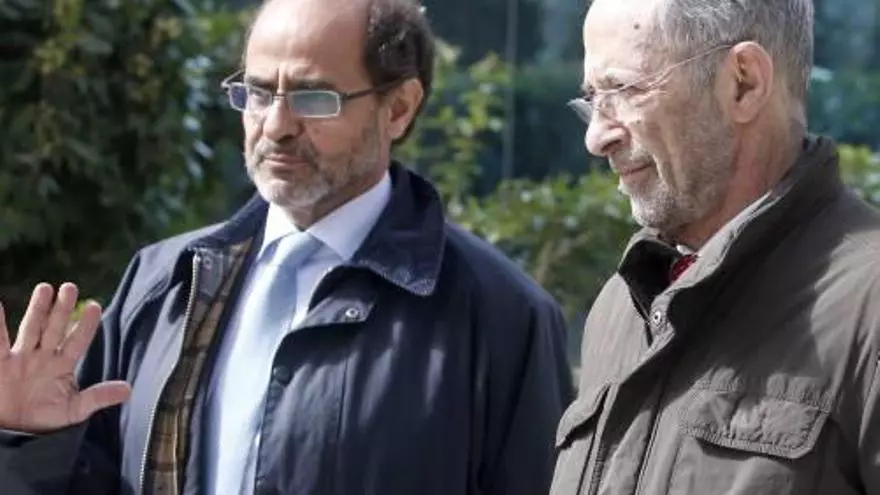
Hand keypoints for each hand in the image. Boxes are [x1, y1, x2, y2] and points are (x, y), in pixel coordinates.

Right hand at [0, 283, 130, 433]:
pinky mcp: (1, 365)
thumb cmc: (45, 421)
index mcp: (63, 365)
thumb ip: (98, 397)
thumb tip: (129, 390)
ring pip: (32, 329)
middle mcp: (44, 357)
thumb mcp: (74, 410)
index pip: (78, 341)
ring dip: (38, 310)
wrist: (14, 437)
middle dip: (62, 309)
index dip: (86, 325)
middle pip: (55, 328)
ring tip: (45, 288)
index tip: (96, 306)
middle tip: (70, 287)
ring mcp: (22, 358)